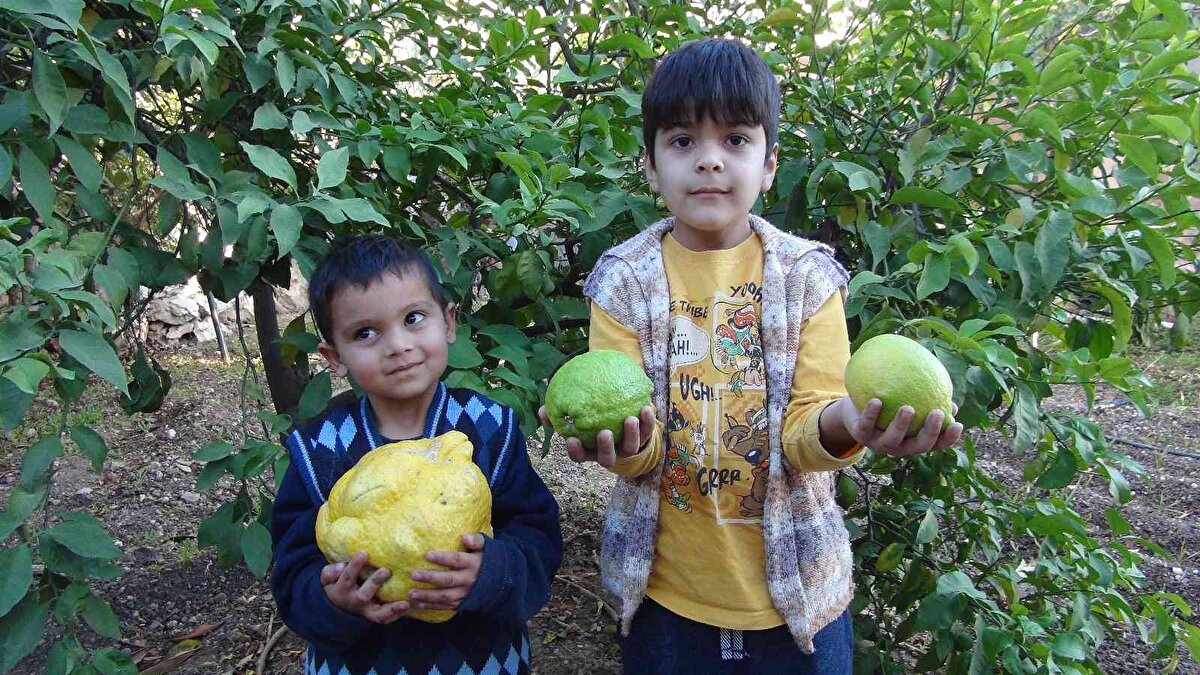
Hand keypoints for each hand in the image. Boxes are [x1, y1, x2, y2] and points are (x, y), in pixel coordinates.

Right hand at [321, 551, 410, 622]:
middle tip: (386, 570)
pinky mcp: (376, 615)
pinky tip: (410, 607)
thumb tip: (340, 566)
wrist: (337, 607)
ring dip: (392, 608)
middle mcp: (354, 601)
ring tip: (405, 603)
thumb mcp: (328, 579)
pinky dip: (398, 614)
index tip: (363, 552)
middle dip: (374, 582)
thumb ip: (330, 572)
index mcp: (342, 590)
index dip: (354, 566)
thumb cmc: (337, 584)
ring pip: (378, 614)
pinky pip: (386, 619)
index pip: (347, 577)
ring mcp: (366, 610)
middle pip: (363, 595)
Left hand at [408, 533, 484, 611]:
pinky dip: (431, 606)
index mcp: (474, 564)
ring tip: (411, 593)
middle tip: (413, 574)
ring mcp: (465, 594)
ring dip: (427, 596)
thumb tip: (464, 537)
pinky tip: (418, 604)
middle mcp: (469, 580)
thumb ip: (477, 540)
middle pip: (448, 580)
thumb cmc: (490, 560)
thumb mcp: (488, 547)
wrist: (504, 582)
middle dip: (430, 578)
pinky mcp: (463, 603)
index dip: (443, 558)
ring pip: (445, 597)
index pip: (457, 560)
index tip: (427, 554)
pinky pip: (445, 606)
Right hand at [538, 405, 655, 467]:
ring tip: (631, 419)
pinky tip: (645, 408)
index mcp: (590, 450)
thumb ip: (559, 413)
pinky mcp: (642, 439)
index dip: (575, 451)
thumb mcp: (576, 414)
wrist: (622, 415)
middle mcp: (608, 453)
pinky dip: (647, 422)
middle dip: (606, 448)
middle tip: (605, 432)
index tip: (570, 439)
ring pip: (630, 448)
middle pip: (607, 459)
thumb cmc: (592, 416)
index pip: (580, 456)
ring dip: (631, 435)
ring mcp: (626, 448)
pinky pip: (646, 433)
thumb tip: (543, 410)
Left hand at [836, 397, 962, 456]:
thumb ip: (928, 402)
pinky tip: (876, 400)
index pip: (936, 444)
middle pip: (918, 446)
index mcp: (914, 441)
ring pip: (892, 440)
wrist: (855, 412)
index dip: (948, 438)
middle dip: (929, 432)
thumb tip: (952, 402)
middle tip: (937, 413)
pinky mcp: (861, 436)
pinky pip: (866, 425)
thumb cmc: (890, 406)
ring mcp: (880, 444)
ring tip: (908, 408)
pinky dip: (871, 413)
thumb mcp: (910, 403)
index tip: (958, 425)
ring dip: (901, 425)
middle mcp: (899, 447)